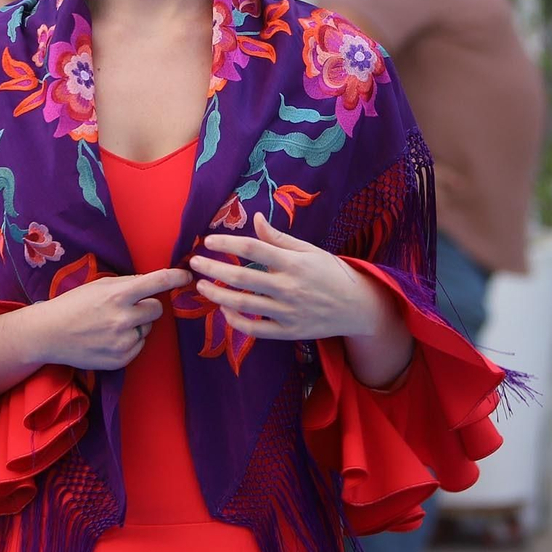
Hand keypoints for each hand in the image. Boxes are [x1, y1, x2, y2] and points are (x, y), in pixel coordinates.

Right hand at [26, 267, 191, 370]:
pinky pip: (139, 346)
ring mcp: (123, 342)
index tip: (187, 275)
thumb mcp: (99, 286)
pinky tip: (110, 338)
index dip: (176, 277)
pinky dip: (130, 341)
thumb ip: (126, 284)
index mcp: (118, 295)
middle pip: (157, 309)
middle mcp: (124, 319)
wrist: (50, 334)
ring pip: (147, 329)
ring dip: (137, 325)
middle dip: (148, 306)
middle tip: (130, 307)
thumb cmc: (73, 304)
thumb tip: (150, 283)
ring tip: (112, 325)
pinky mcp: (121, 359)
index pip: (157, 283)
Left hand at [192, 215, 400, 341]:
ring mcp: (287, 312)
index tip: (208, 240)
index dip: (227, 244)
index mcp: (294, 263)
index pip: (253, 250)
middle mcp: (288, 288)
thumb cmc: (331, 273)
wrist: (357, 307)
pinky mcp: (288, 332)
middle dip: (213, 269)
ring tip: (201, 287)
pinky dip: (236, 322)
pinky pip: (256, 329)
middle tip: (194, 263)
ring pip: (244, 305)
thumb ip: (280, 238)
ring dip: (217, 296)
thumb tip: (255, 219)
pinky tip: (224, 311)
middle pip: (242, 278)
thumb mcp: (310, 250)